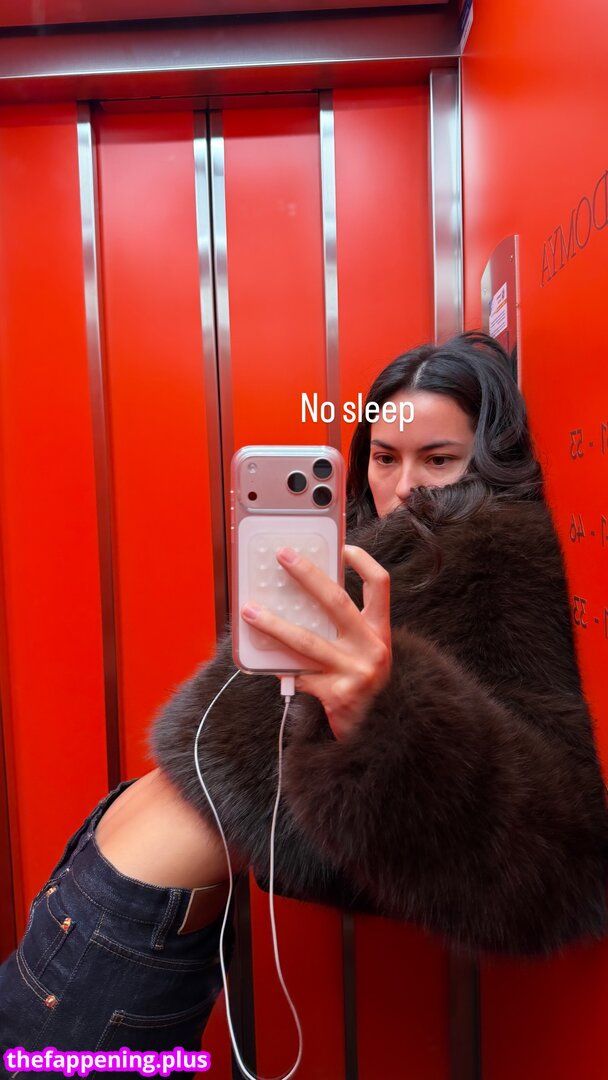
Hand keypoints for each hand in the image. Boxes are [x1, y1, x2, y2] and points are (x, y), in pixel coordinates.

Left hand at [241, 545, 391, 739]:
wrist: (379, 735)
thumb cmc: (366, 688)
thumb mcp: (367, 654)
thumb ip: (346, 630)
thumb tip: (302, 602)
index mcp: (380, 632)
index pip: (380, 585)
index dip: (363, 562)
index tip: (342, 547)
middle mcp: (372, 648)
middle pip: (337, 602)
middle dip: (308, 575)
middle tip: (283, 556)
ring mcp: (355, 672)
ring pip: (306, 640)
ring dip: (274, 624)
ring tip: (250, 610)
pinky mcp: (336, 694)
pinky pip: (299, 674)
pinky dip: (280, 666)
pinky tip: (264, 661)